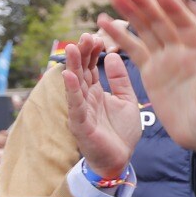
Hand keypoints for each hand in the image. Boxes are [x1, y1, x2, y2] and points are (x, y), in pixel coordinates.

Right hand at [62, 33, 142, 177]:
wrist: (120, 160)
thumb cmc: (121, 133)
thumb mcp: (126, 101)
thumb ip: (120, 80)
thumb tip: (113, 55)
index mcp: (96, 92)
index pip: (91, 67)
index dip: (93, 52)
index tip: (97, 36)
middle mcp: (85, 98)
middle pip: (81, 71)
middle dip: (82, 54)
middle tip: (85, 35)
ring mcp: (81, 110)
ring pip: (75, 85)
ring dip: (73, 66)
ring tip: (72, 48)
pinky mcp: (80, 124)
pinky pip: (75, 104)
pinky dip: (71, 90)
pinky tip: (69, 75)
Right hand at [102, 0, 195, 164]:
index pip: (185, 25)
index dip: (173, 8)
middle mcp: (181, 51)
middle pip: (161, 21)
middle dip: (145, 3)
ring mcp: (165, 59)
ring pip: (146, 30)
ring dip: (131, 11)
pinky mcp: (151, 70)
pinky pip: (133, 49)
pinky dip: (120, 36)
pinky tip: (104, 22)